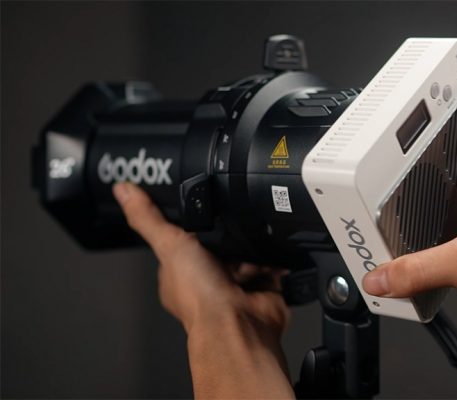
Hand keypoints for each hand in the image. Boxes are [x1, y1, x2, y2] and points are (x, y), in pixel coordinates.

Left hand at [113, 182, 293, 398]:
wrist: (240, 322)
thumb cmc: (200, 298)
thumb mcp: (169, 246)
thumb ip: (148, 218)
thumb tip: (124, 191)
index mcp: (180, 276)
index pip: (183, 241)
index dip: (192, 227)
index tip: (201, 213)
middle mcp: (208, 282)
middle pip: (220, 244)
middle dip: (228, 237)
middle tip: (227, 234)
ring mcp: (237, 285)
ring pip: (248, 252)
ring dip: (252, 248)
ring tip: (247, 252)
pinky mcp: (263, 287)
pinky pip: (272, 263)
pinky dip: (274, 259)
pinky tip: (269, 258)